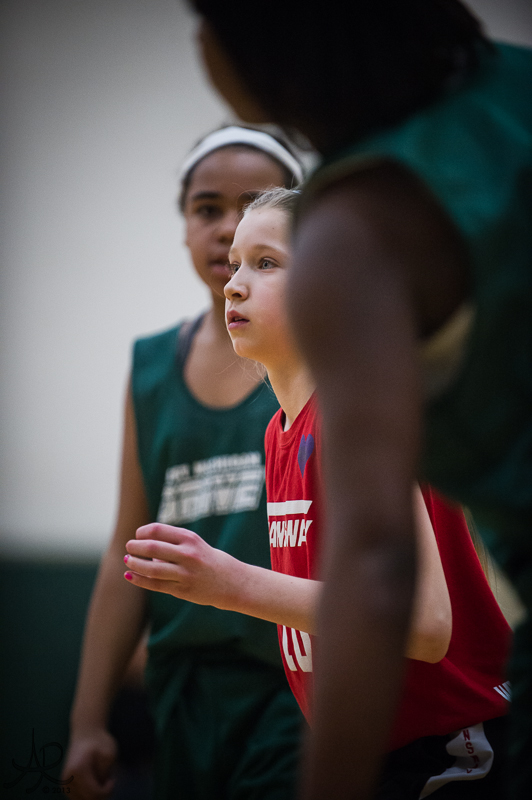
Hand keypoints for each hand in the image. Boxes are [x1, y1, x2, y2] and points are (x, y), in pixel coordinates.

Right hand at [62, 729, 116, 799]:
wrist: (86, 732)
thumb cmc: (100, 741)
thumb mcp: (109, 756)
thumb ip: (104, 776)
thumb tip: (100, 795)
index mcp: (78, 770)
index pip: (94, 794)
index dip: (107, 791)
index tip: (112, 779)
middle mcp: (67, 779)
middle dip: (101, 794)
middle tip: (107, 779)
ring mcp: (65, 784)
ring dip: (94, 794)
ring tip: (99, 778)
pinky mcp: (65, 787)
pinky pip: (79, 799)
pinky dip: (88, 795)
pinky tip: (93, 781)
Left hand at [124, 523, 240, 608]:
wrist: (233, 582)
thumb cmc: (209, 560)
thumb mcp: (194, 545)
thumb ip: (171, 545)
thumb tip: (144, 549)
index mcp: (190, 539)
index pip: (158, 530)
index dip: (142, 532)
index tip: (138, 535)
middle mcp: (188, 555)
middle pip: (152, 548)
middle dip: (135, 547)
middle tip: (129, 547)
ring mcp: (185, 574)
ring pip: (151, 568)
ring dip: (135, 563)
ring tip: (128, 561)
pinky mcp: (183, 590)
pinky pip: (156, 584)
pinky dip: (139, 580)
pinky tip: (129, 575)